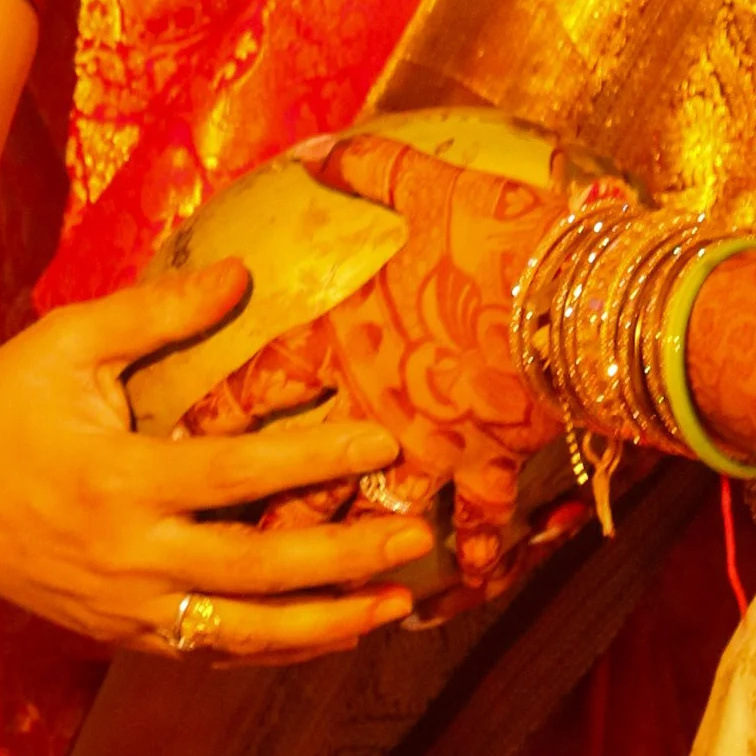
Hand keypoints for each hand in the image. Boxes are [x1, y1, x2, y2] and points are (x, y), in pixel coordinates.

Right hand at [0, 260, 436, 656]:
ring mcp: (126, 609)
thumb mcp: (69, 343)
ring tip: (395, 605)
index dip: (315, 459)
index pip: (237, 475)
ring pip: (242, 634)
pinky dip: (274, 648)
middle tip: (416, 537)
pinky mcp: (123, 636)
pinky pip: (212, 653)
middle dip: (344, 559)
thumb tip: (243, 275)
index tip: (383, 441)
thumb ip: (158, 313)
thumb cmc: (4, 405)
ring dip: (325, 625)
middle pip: (256, 572)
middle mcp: (128, 557)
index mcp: (117, 479)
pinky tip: (330, 633)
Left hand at [250, 137, 573, 582]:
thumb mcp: (418, 182)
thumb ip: (360, 169)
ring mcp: (429, 442)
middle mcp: (371, 403)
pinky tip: (454, 605)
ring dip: (346, 561)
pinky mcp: (489, 462)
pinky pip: (476, 528)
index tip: (181, 446)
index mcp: (341, 338)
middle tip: (221, 550)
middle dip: (257, 517)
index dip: (216, 417)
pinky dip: (470, 566)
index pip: (257, 386)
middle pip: (295, 478)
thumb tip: (314, 151)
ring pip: (370, 518)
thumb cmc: (492, 229)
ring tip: (320, 601)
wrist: (573, 285)